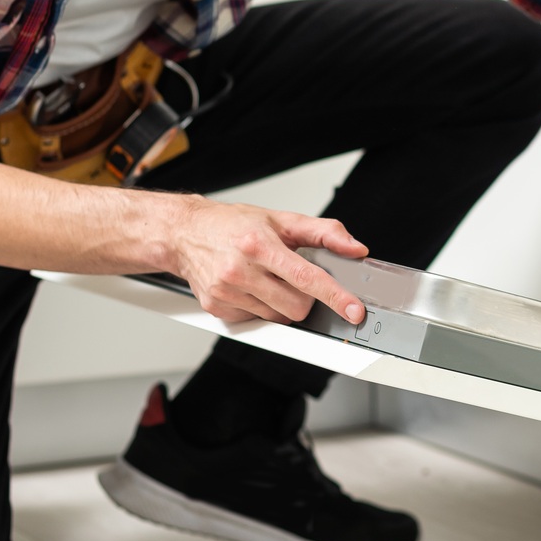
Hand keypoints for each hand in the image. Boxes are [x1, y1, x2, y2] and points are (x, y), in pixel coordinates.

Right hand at [165, 197, 370, 324]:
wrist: (185, 233)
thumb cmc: (232, 225)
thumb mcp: (281, 219)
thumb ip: (324, 231)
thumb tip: (355, 248)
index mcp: (260, 245)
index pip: (307, 278)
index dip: (335, 297)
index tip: (353, 310)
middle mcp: (240, 270)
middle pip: (296, 307)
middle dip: (305, 299)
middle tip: (293, 280)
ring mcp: (227, 293)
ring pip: (277, 318)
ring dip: (281, 304)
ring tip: (266, 279)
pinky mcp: (217, 308)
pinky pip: (255, 321)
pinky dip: (260, 308)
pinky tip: (249, 288)